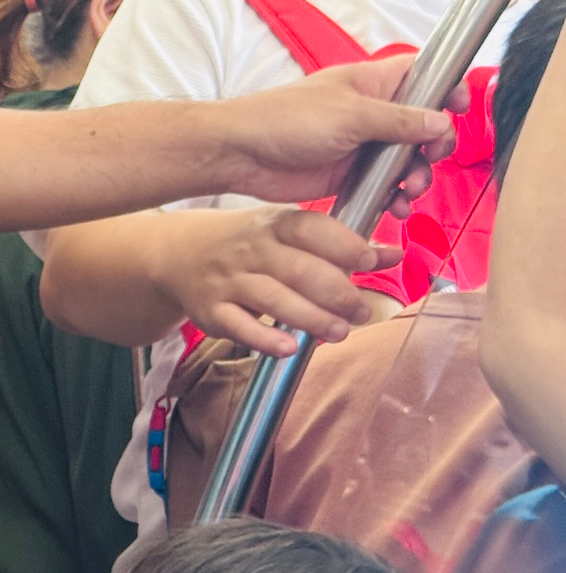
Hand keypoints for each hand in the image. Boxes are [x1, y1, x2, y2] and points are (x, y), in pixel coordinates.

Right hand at [150, 204, 399, 354]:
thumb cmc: (248, 243)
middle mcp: (250, 250)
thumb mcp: (289, 231)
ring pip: (274, 300)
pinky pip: (238, 326)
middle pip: (299, 270)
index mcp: (274, 225)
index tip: (371, 260)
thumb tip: (392, 255)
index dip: (344, 245)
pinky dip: (264, 339)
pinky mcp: (210, 310)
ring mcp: (228, 281)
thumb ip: (338, 244)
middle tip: (361, 312)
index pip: (312, 230)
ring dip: (311, 319)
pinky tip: (289, 348)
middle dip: (337, 293)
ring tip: (338, 332)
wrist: (180, 252)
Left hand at [219, 54, 457, 210]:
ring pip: (406, 160)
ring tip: (410, 190)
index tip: (460, 106)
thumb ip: (399, 121)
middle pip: (424, 125)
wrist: (241, 155)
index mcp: (373, 83)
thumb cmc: (286, 120)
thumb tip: (441, 122)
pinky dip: (394, 197)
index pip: (425, 74)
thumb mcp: (350, 116)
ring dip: (417, 176)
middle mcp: (371, 113)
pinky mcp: (347, 175)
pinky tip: (396, 207)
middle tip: (429, 158)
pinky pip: (383, 186)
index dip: (447, 88)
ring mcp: (360, 146)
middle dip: (435, 145)